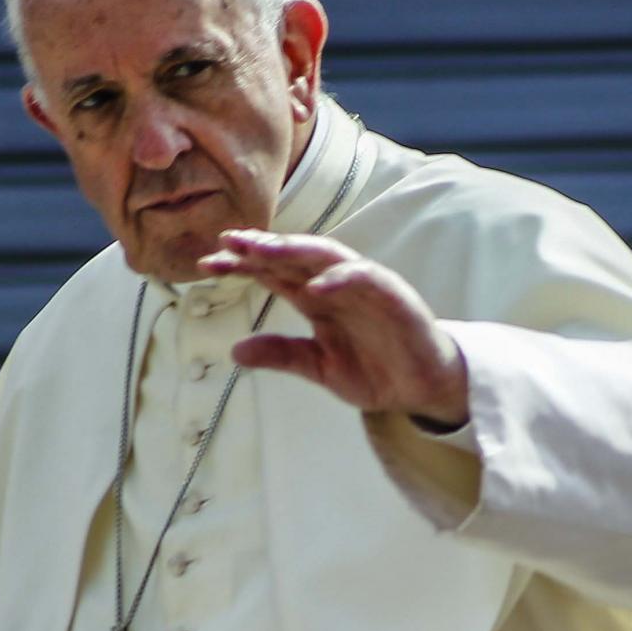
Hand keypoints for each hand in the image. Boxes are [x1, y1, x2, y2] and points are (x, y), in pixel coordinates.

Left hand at [200, 231, 470, 426]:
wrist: (424, 388)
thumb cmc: (376, 369)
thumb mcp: (320, 367)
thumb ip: (282, 355)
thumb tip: (235, 351)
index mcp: (317, 299)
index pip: (273, 273)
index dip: (242, 266)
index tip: (207, 264)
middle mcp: (337, 285)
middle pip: (294, 258)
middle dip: (261, 248)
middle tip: (228, 242)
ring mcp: (365, 287)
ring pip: (326, 256)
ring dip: (294, 250)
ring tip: (262, 249)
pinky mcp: (394, 296)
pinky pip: (366, 279)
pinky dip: (341, 279)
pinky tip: (315, 285)